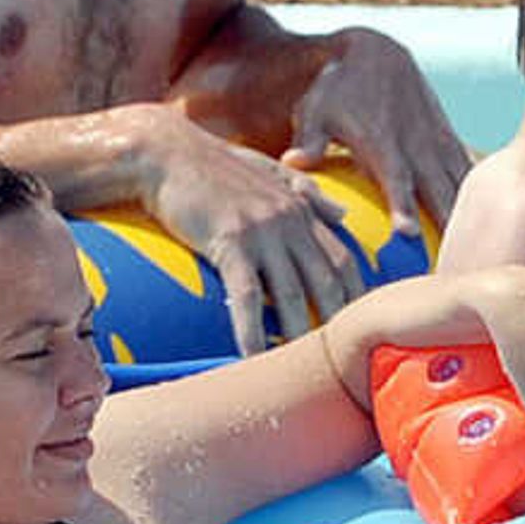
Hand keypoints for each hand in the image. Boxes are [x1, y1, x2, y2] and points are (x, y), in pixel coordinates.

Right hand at [140, 108, 371, 352]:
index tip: (360, 328)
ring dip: (298, 336)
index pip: (343, 259)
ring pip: (291, 295)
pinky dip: (251, 331)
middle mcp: (289, 220)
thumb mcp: (268, 170)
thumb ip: (309, 193)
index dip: (356, 296)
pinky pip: (247, 296)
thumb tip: (343, 213)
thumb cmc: (211, 163)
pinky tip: (251, 357)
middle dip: (337, 324)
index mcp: (300, 207)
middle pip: (326, 282)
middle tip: (343, 362)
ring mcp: (262, 231)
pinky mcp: (229, 242)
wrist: (164, 152)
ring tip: (303, 371)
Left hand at [285, 28, 473, 242]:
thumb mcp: (316, 110)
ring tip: (479, 249)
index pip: (395, 180)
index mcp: (382, 144)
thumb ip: (309, 139)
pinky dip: (477, 193)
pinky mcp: (447, 137)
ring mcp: (435, 140)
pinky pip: (466, 168)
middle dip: (447, 222)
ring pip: (458, 181)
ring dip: (468, 213)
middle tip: (453, 259)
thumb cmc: (337, 89)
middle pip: (435, 189)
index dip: (402, 206)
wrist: (378, 53)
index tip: (409, 234)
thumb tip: (291, 162)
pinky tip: (487, 221)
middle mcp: (414, 145)